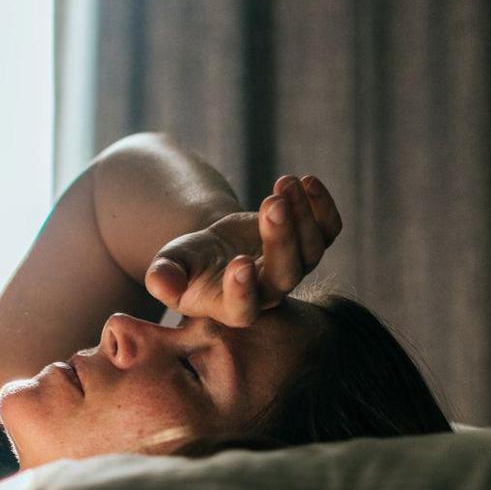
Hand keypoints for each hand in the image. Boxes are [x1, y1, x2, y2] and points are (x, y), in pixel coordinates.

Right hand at [143, 174, 342, 326]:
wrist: (217, 250)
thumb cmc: (189, 264)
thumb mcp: (170, 266)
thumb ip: (164, 276)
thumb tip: (162, 283)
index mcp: (232, 307)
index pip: (243, 307)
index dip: (243, 289)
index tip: (239, 263)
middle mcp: (268, 292)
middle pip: (286, 275)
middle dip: (281, 239)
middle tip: (272, 205)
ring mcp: (293, 267)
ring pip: (311, 250)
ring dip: (302, 215)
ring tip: (284, 184)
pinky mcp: (307, 243)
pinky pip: (328, 230)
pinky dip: (323, 207)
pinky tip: (307, 182)